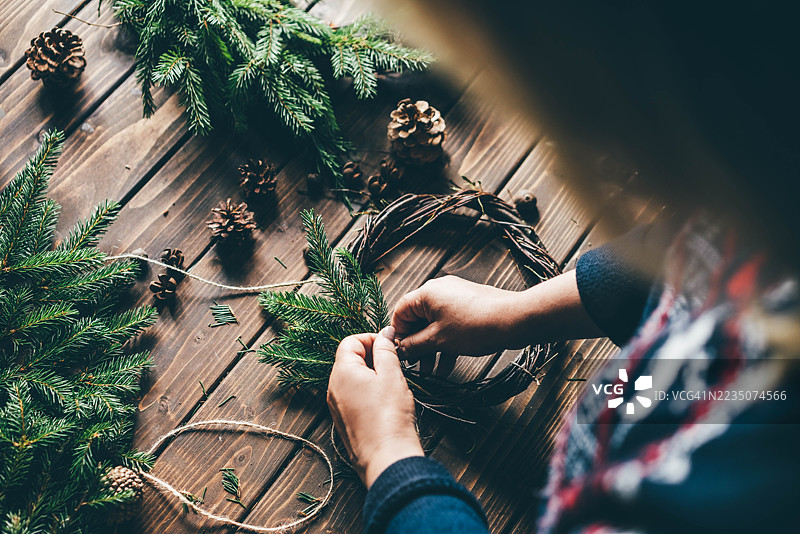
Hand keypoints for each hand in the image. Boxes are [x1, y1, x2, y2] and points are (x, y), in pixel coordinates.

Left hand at [327, 327, 423, 487]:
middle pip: (349, 359)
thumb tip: (384, 333)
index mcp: (342, 372)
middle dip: (372, 356)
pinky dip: (367, 391)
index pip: (350, 341)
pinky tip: (385, 402)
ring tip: (392, 384)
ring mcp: (336, 405)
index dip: (371, 338)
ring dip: (371, 374)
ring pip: (352, 378)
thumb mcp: (392, 375)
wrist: (386, 458)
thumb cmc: (390, 416)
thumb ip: (386, 350)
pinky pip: (352, 396)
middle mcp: (333, 387)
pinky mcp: (343, 420)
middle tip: (395, 365)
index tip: (390, 346)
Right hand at [391, 276, 519, 372]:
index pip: (401, 311)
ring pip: (434, 325)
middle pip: (418, 319)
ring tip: (430, 371)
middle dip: (416, 345)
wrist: (514, 320)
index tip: (399, 352)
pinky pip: (449, 325)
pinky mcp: (468, 307)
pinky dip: (446, 343)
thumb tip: (400, 349)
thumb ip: (415, 345)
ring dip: (431, 348)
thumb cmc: (476, 326)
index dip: (398, 333)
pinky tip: (447, 365)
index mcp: (427, 293)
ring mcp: (455, 298)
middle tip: (415, 365)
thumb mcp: (439, 339)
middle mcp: (439, 292)